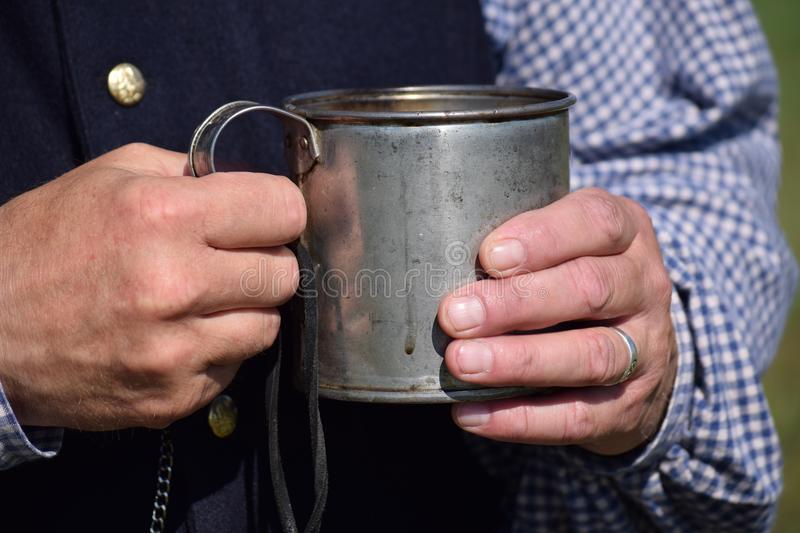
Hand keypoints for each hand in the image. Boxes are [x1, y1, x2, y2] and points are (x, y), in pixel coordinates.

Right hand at [0, 143, 304, 429]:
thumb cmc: (42, 246)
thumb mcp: (107, 176)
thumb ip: (187, 171)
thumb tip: (247, 185)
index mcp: (163, 215)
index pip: (283, 210)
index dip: (278, 209)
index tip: (264, 216)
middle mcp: (175, 284)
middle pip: (285, 272)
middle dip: (264, 260)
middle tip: (231, 258)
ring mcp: (175, 350)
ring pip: (269, 325)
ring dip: (246, 309)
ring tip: (203, 300)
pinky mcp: (171, 397)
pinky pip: (233, 368)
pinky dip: (217, 349)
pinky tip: (178, 335)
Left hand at [438, 188, 677, 454]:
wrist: (640, 352)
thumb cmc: (575, 281)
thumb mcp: (565, 245)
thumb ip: (519, 249)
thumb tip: (433, 263)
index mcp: (625, 233)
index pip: (596, 222)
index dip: (543, 238)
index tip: (488, 257)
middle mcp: (644, 286)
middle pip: (589, 289)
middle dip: (517, 303)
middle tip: (455, 315)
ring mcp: (645, 349)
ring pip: (590, 355)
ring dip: (519, 361)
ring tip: (462, 363)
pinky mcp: (629, 406)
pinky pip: (578, 417)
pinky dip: (521, 418)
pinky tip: (472, 412)